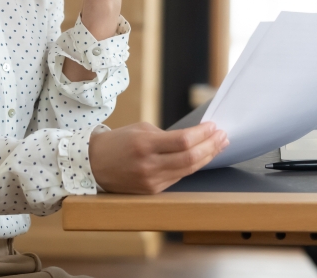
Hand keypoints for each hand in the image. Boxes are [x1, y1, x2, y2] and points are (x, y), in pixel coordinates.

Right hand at [88, 122, 228, 193]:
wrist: (94, 164)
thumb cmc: (119, 142)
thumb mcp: (141, 130)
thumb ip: (167, 136)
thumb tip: (195, 138)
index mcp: (144, 144)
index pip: (183, 141)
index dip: (202, 134)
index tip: (213, 126)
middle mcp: (148, 164)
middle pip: (190, 157)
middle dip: (211, 146)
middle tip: (223, 136)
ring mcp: (150, 180)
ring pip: (188, 170)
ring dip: (207, 157)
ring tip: (219, 146)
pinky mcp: (152, 190)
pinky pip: (178, 177)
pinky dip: (192, 167)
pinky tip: (202, 158)